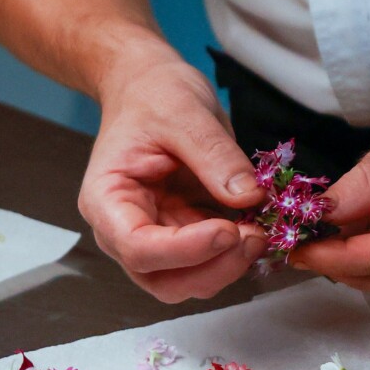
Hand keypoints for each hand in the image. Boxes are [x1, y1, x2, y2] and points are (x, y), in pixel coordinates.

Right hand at [79, 49, 267, 301]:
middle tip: (254, 235)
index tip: (227, 230)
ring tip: (260, 230)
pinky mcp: (187, 236)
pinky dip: (237, 255)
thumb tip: (250, 196)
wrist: (150, 88)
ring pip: (190, 282)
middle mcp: (126, 231)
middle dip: (213, 268)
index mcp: (108, 201)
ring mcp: (157, 238)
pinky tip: (259, 228)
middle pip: (164, 281)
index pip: (137, 248)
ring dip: (229, 267)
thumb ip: (216, 157)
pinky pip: (211, 263)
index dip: (185, 250)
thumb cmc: (154, 96)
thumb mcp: (185, 114)